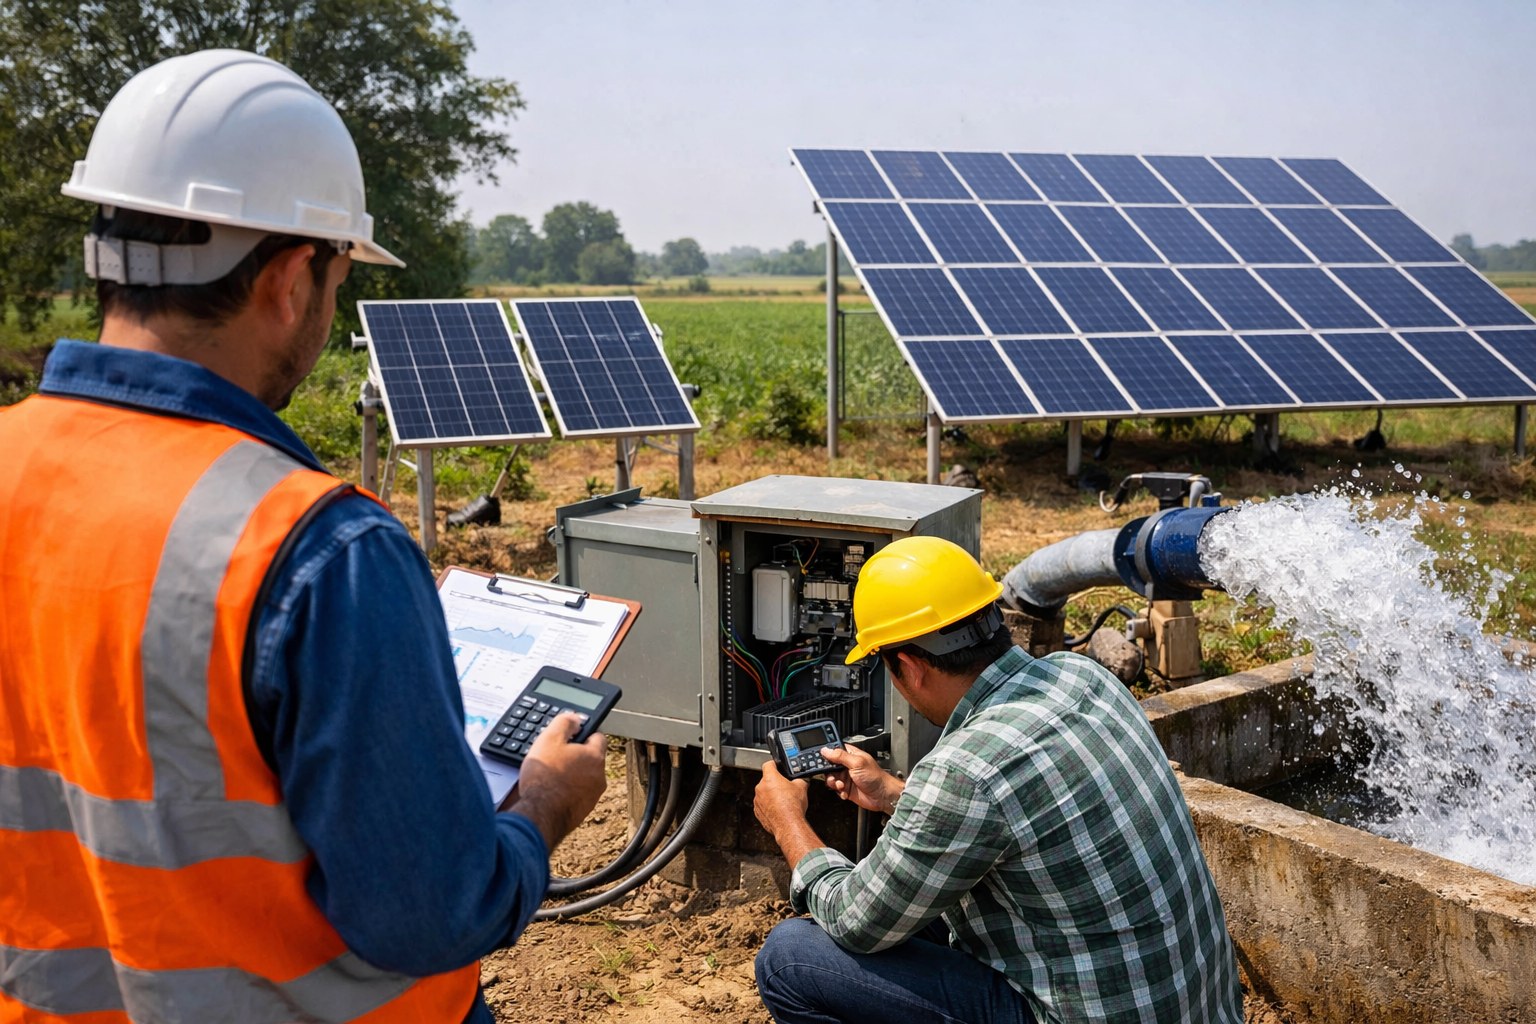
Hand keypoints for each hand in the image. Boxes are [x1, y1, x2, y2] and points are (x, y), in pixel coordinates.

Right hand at [512, 713, 606, 851]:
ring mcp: (592, 796)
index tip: (571, 736)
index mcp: (594, 756)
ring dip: (572, 774)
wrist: (539, 815)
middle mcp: (599, 777)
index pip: (598, 736)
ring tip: (551, 776)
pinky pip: (577, 795)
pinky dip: (568, 791)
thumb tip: (574, 718)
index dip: (583, 733)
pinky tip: (551, 791)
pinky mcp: (583, 811)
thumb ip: (564, 723)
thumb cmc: (544, 778)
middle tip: (555, 756)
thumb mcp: (549, 739)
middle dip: (575, 756)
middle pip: (590, 758)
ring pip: (584, 778)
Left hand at [753, 760, 808, 843]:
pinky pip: (763, 805)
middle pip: (766, 780)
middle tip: (785, 788)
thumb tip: (801, 780)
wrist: (788, 825)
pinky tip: (779, 809)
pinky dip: (769, 806)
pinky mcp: (758, 811)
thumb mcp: (802, 787)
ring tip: (783, 801)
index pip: (768, 764)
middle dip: (775, 783)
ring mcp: (758, 800)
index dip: (774, 764)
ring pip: (764, 793)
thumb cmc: (793, 807)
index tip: (777, 766)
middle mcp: (761, 788)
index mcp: (770, 778)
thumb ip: (799, 780)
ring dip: (771, 795)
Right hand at [820, 744, 902, 815]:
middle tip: (833, 776)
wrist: (882, 796)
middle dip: (828, 772)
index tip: (821, 760)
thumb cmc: (876, 777)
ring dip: (834, 783)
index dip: (826, 755)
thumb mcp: (857, 763)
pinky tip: (845, 792)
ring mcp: (847, 777)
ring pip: (831, 778)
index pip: (834, 751)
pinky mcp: (847, 789)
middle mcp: (847, 766)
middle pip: (829, 766)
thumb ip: (840, 756)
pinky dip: (839, 791)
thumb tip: (826, 750)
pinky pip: (836, 789)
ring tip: (841, 785)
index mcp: (850, 755)